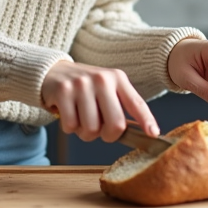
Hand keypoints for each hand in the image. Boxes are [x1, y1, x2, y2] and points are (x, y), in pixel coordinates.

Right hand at [40, 60, 159, 142]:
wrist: (53, 72)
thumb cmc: (85, 87)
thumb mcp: (107, 88)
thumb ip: (121, 106)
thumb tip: (141, 133)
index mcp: (117, 78)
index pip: (136, 102)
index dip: (146, 120)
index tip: (153, 134)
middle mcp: (102, 79)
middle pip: (116, 124)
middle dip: (108, 136)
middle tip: (100, 131)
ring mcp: (81, 84)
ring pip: (91, 129)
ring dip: (85, 133)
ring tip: (81, 119)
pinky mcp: (63, 91)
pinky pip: (71, 126)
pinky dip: (70, 128)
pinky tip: (68, 114)